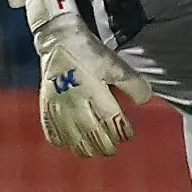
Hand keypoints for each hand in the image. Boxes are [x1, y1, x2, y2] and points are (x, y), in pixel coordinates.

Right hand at [10, 0, 151, 158]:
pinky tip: (67, 143)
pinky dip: (60, 140)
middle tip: (112, 149)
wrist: (59, 39)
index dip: (121, 132)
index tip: (127, 134)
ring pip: (72, 138)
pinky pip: (51, 130)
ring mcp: (58, 107)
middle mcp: (75, 104)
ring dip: (84, 148)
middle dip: (104, 145)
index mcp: (95, 93)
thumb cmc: (90, 52)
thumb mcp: (116, 65)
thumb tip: (145, 101)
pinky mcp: (46, 105)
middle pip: (92, 135)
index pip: (111, 123)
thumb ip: (132, 84)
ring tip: (93, 152)